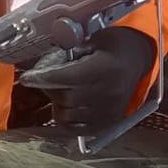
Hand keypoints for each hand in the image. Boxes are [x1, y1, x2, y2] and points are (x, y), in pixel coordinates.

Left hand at [19, 25, 153, 134]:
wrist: (139, 60)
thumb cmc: (115, 46)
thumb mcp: (96, 38)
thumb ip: (72, 49)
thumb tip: (47, 62)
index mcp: (106, 69)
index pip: (67, 78)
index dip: (44, 78)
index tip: (28, 78)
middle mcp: (109, 93)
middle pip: (65, 98)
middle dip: (50, 88)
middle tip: (47, 79)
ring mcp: (109, 111)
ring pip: (67, 115)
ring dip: (57, 104)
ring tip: (62, 91)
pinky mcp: (108, 123)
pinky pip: (76, 129)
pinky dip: (65, 119)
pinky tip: (66, 106)